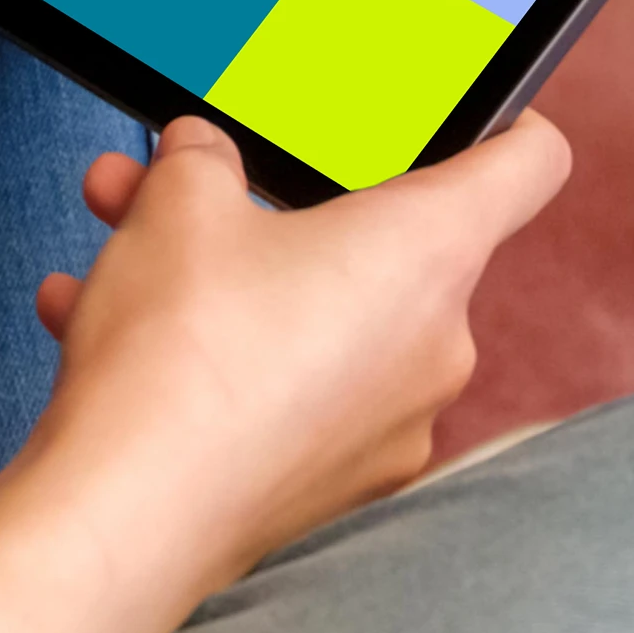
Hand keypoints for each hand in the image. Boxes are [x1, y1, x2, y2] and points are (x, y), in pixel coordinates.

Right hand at [0, 112, 568, 632]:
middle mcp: (436, 347)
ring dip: (230, 283)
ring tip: (122, 257)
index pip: (527, 162)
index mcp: (430, 253)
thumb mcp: (178, 204)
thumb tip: (198, 156)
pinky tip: (105, 338)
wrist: (127, 517)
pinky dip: (217, 362)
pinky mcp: (333, 488)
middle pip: (385, 247)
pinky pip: (285, 396)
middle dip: (280, 208)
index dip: (506, 121)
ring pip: (319, 323)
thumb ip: (200, 159)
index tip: (470, 115)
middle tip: (194, 187)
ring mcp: (391, 428)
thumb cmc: (180, 353)